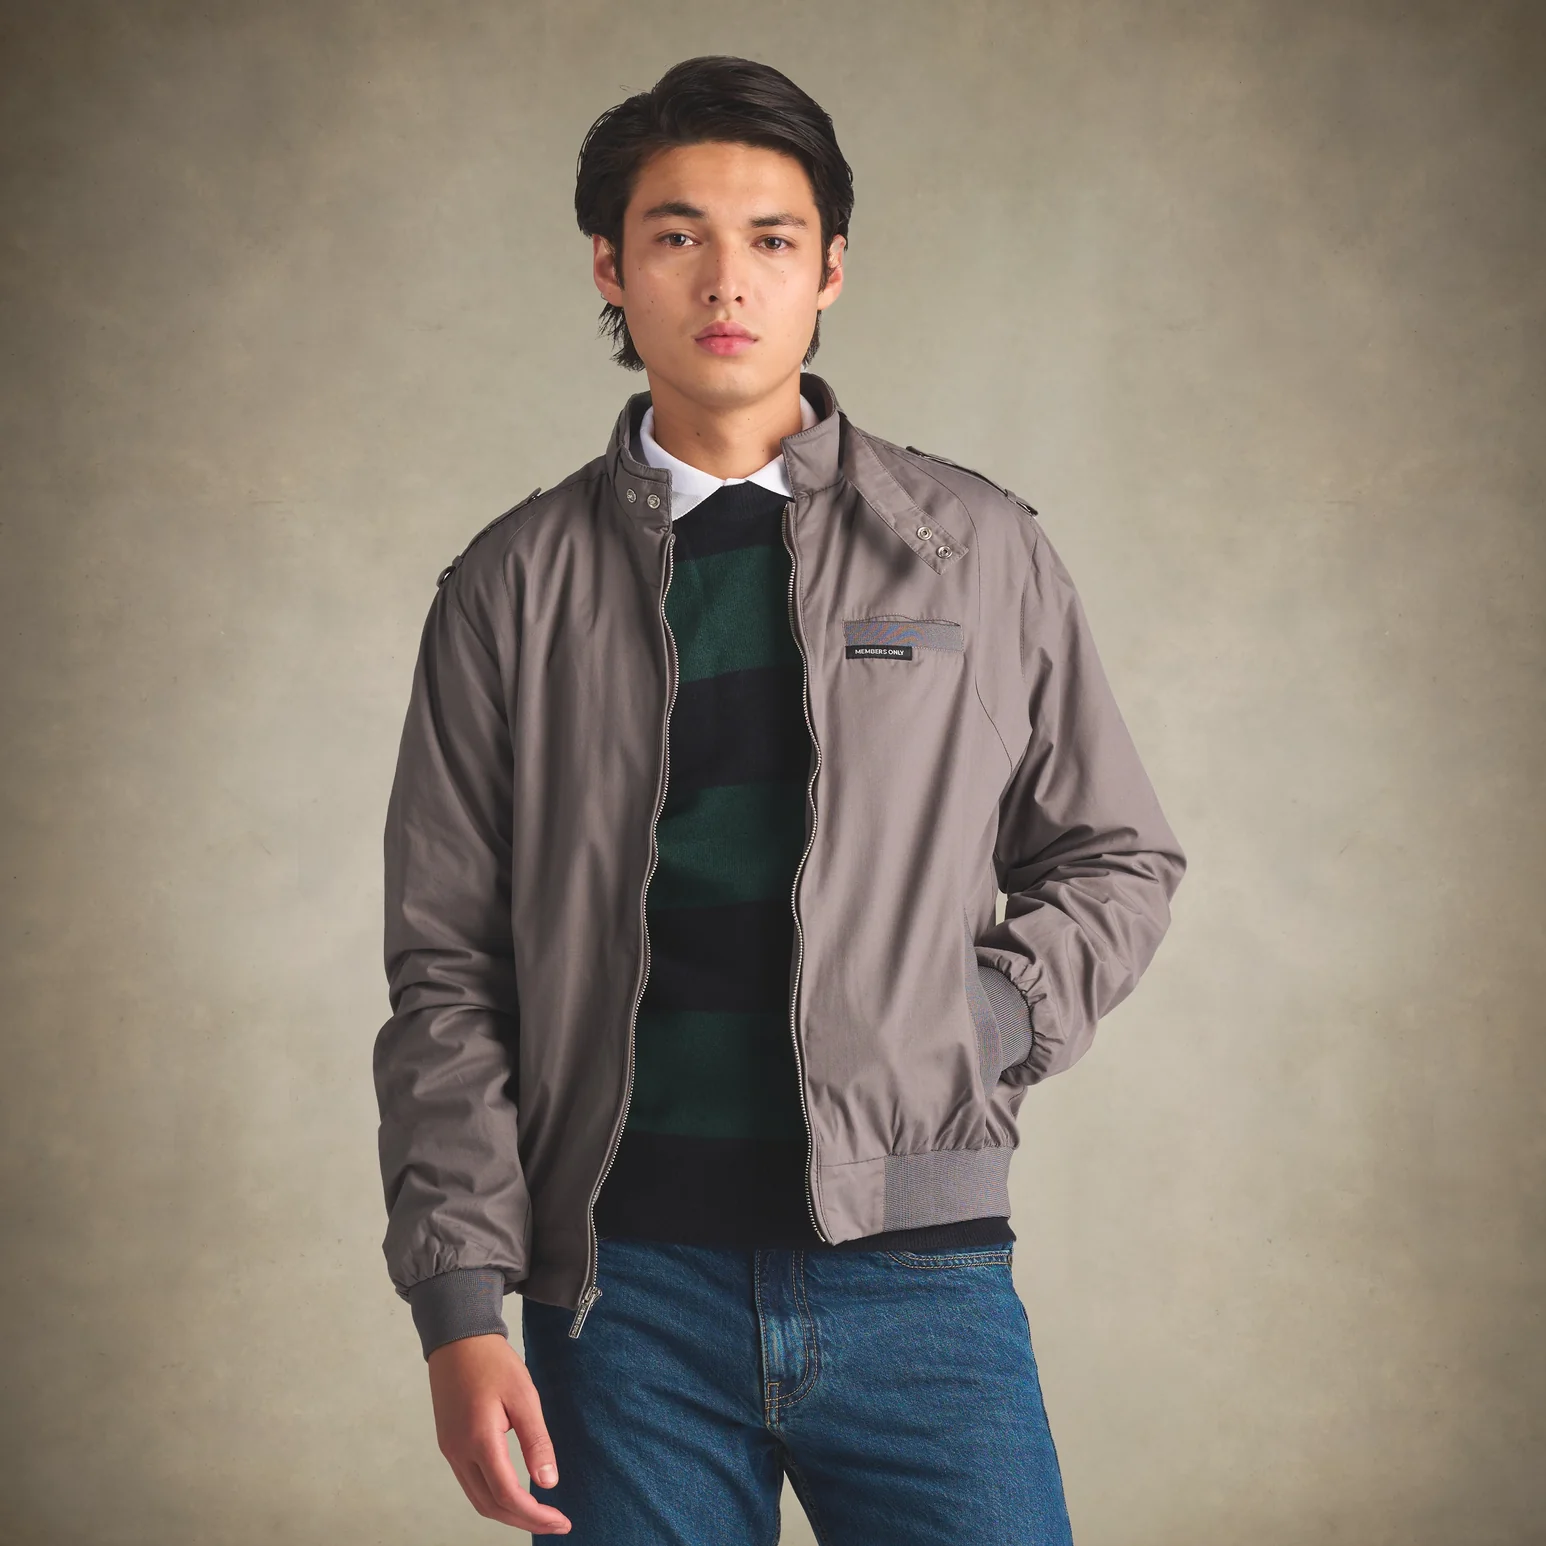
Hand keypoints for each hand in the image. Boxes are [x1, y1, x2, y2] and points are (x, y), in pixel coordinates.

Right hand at [426, 1333, 571, 1533]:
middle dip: (524, 1521)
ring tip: (538, 1514)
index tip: (561, 1522)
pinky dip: (493, 1497)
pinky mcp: (449, 1444)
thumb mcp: (523, 1395)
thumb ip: (536, 1441)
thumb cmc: (492, 1362)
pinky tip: (513, 1493)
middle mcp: (458, 1452)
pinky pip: (470, 1483)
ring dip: (507, 1512)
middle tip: (555, 1523)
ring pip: (477, 1499)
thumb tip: (548, 1483)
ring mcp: (450, 1450)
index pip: (507, 1495)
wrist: (458, 1338)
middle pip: (490, 1505)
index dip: (535, 1516)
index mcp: (479, 1440)